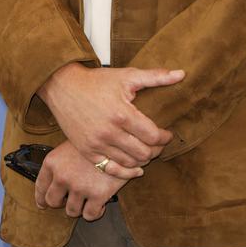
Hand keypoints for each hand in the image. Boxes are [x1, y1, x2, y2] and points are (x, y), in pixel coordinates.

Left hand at [34, 139, 136, 220]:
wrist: (122, 137)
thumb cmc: (97, 138)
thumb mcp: (73, 144)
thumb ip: (62, 162)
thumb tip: (51, 185)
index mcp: (53, 161)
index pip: (40, 186)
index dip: (41, 198)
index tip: (43, 204)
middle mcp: (63, 175)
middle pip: (52, 201)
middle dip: (60, 203)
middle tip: (68, 200)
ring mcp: (80, 187)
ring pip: (71, 211)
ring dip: (78, 207)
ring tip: (87, 199)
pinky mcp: (98, 195)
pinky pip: (90, 215)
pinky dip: (94, 212)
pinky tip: (100, 204)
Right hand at [37, 63, 185, 175]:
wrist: (64, 87)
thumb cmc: (97, 80)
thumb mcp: (127, 76)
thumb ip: (156, 77)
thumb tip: (182, 74)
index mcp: (122, 114)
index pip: (152, 136)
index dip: (165, 137)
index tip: (168, 134)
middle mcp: (109, 132)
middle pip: (143, 153)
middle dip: (156, 149)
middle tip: (159, 143)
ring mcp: (97, 144)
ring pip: (129, 163)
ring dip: (143, 160)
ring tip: (147, 151)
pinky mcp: (87, 151)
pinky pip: (111, 170)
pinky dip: (126, 172)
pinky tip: (135, 168)